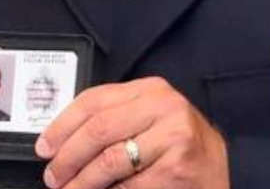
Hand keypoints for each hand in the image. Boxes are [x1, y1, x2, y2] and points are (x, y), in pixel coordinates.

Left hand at [34, 76, 228, 188]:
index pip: (94, 101)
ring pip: (109, 161)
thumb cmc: (179, 149)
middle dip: (67, 157)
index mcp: (151, 90)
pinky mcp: (177, 169)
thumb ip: (114, 120)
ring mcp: (174, 138)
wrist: (224, 172)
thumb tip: (60, 140)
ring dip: (81, 181)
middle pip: (98, 130)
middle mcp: (164, 107)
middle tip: (53, 176)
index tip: (45, 147)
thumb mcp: (148, 121)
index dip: (62, 126)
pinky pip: (129, 185)